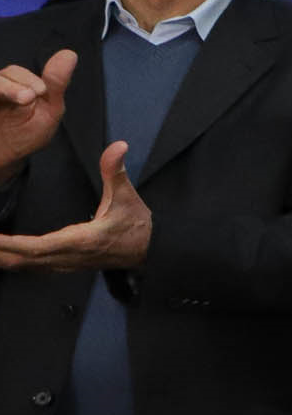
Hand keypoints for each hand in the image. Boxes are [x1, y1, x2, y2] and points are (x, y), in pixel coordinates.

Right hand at [0, 49, 76, 168]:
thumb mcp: (48, 110)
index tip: (41, 90)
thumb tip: (69, 55)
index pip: (15, 73)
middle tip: (28, 98)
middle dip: (12, 86)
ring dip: (5, 89)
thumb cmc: (27, 133)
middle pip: (1, 77)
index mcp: (15, 84)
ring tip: (23, 99)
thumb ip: (56, 83)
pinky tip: (2, 105)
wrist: (4, 156)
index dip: (28, 80)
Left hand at [0, 142, 150, 271]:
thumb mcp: (127, 196)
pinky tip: (7, 256)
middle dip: (1, 251)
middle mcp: (71, 256)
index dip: (11, 244)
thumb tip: (117, 147)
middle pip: (25, 259)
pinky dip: (17, 261)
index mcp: (81, 240)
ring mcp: (69, 264)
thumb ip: (115, 171)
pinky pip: (36, 267)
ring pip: (28, 266)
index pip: (37, 246)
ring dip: (5, 257)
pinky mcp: (69, 265)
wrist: (153, 250)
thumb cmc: (138, 225)